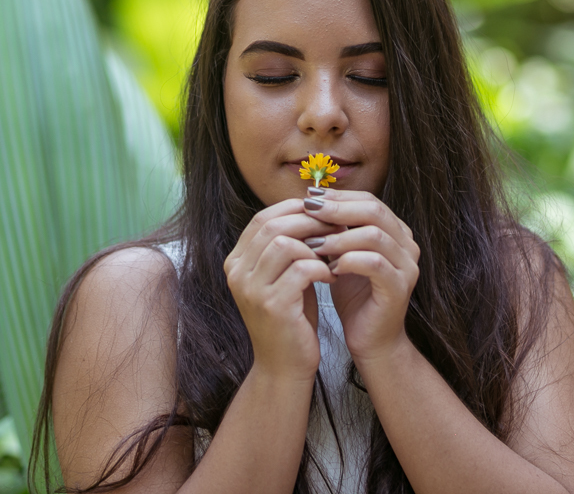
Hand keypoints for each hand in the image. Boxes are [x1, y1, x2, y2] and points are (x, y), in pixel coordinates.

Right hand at [223, 198, 340, 380]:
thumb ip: (288, 245)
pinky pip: (301, 269)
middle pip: (272, 226)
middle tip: (337, 228)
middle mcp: (236, 273)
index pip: (262, 218)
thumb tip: (314, 207)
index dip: (295, 209)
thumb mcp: (283, 276)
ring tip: (334, 255)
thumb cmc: (290, 317)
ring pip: (284, 244)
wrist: (284, 366)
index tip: (324, 212)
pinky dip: (322, 268)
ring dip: (316, 245)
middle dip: (309, 222)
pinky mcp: (271, 305)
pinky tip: (333, 276)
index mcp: (236, 261)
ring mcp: (251, 289)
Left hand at [303, 190, 419, 363]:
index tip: (308, 198)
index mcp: (395, 232)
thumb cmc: (353, 294)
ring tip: (313, 244)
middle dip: (337, 209)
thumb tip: (310, 201)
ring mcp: (407, 266)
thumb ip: (335, 230)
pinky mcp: (400, 287)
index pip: (368, 200)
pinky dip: (349, 260)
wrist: (370, 339)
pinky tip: (330, 268)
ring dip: (339, 237)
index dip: (338, 197)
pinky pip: (374, 263)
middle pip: (374, 210)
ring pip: (374, 235)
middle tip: (308, 211)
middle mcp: (407, 244)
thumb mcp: (341, 255)